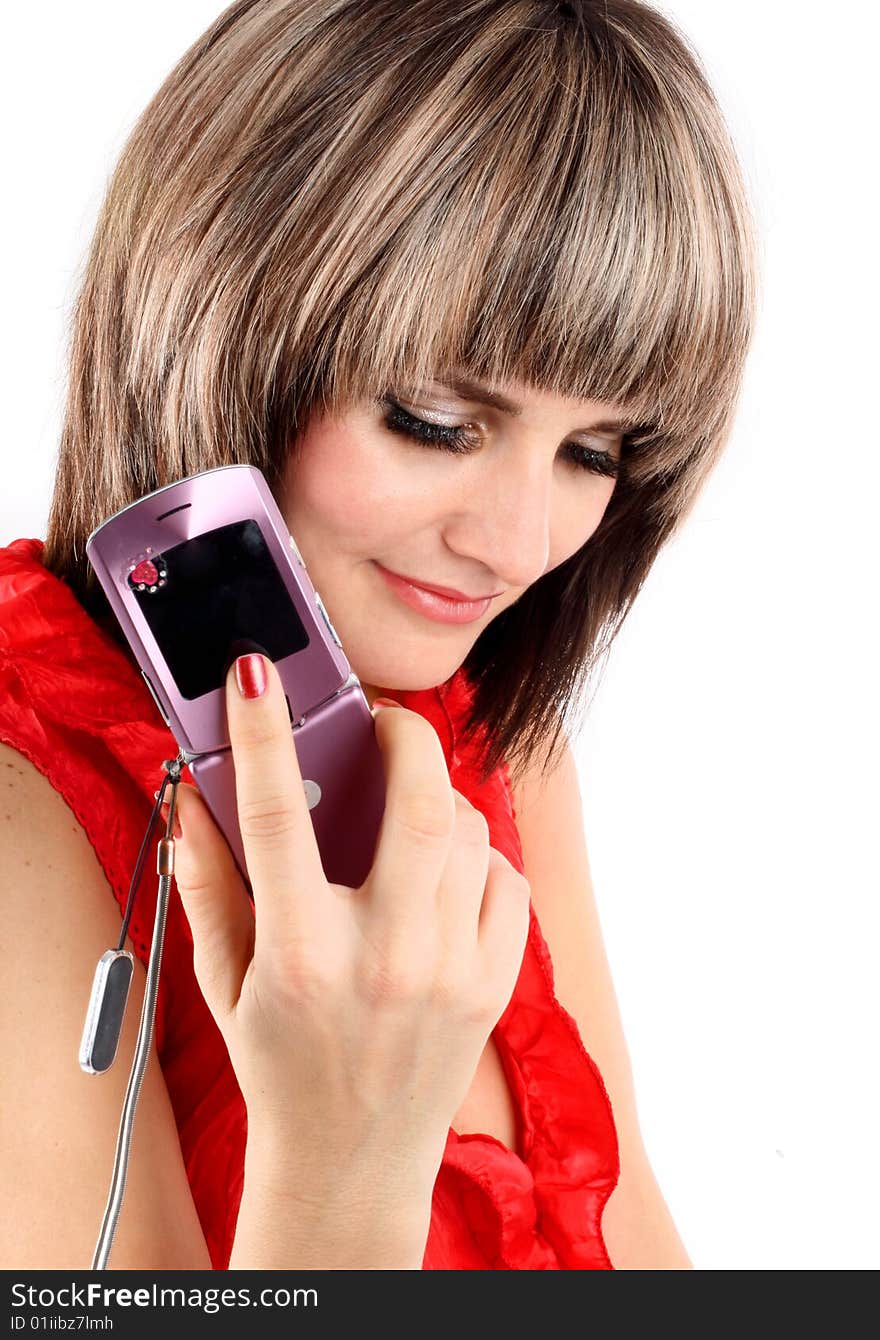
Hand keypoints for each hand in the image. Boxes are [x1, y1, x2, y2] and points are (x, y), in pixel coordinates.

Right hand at [170, 655, 530, 1203]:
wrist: (350, 1163)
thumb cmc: (278, 1066)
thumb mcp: (222, 979)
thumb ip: (206, 882)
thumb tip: (192, 796)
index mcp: (302, 956)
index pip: (280, 817)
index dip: (264, 733)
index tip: (256, 676)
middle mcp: (387, 958)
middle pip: (420, 803)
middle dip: (405, 737)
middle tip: (383, 723)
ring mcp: (452, 972)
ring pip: (468, 833)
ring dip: (436, 799)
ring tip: (404, 806)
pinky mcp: (494, 985)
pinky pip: (506, 880)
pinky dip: (478, 856)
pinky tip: (442, 872)